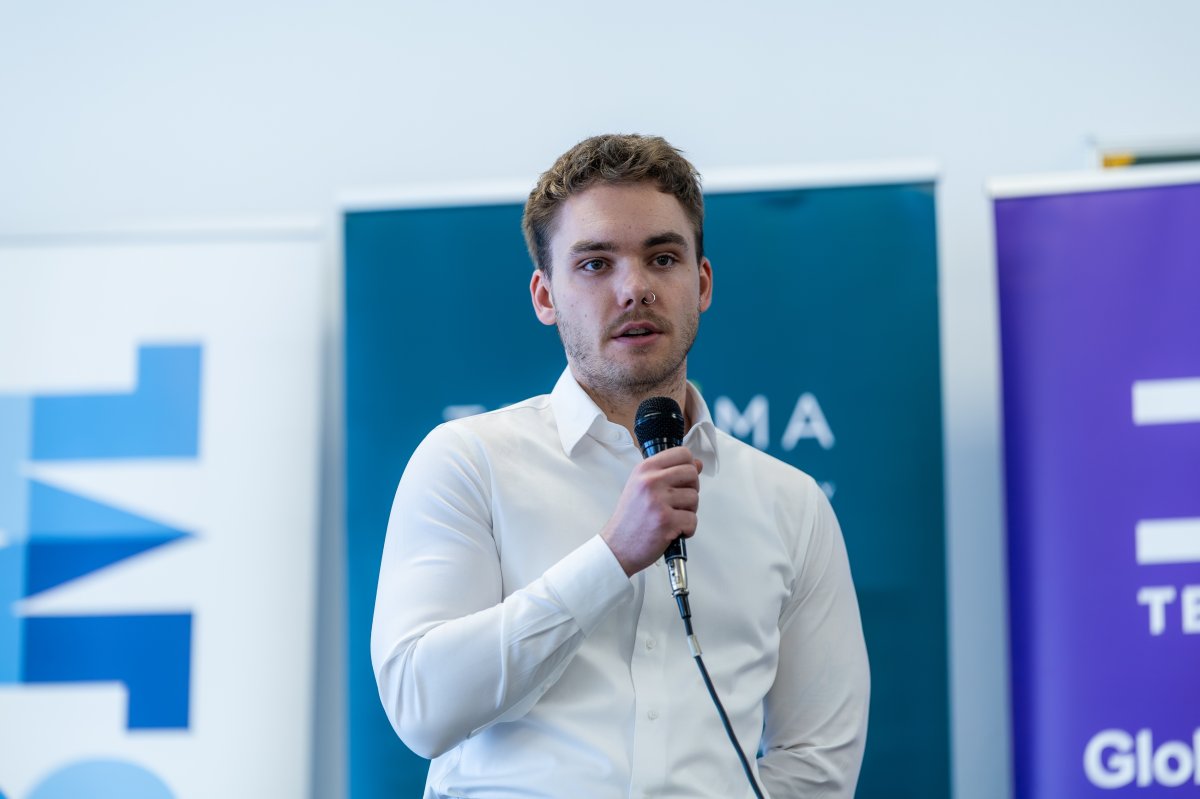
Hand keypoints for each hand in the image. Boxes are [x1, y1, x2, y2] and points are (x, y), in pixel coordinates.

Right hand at [601, 447, 702, 576]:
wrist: (617, 546)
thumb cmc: (630, 519)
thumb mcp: (642, 486)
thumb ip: (668, 473)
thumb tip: (696, 464)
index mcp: (645, 469)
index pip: (682, 453)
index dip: (689, 466)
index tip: (683, 479)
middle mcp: (651, 481)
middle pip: (692, 473)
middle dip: (691, 489)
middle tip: (678, 502)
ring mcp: (658, 501)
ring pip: (694, 498)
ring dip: (688, 511)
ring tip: (672, 517)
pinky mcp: (666, 521)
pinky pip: (693, 520)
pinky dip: (687, 529)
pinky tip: (672, 530)